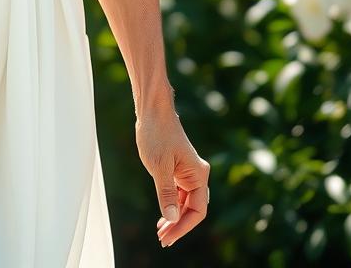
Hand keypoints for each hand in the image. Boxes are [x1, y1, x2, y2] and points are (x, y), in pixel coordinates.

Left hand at [134, 105, 209, 248]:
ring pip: (185, 202)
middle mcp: (197, 175)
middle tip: (163, 240)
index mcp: (198, 174)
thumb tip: (172, 218)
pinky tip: (163, 216)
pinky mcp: (178, 169)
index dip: (184, 226)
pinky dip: (171, 205)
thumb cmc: (156, 134)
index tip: (168, 237)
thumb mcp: (159, 166)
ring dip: (174, 217)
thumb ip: (166, 193)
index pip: (197, 210)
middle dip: (178, 225)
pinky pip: (179, 193)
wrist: (152, 110)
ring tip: (161, 232)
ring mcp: (188, 172)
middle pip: (192, 208)